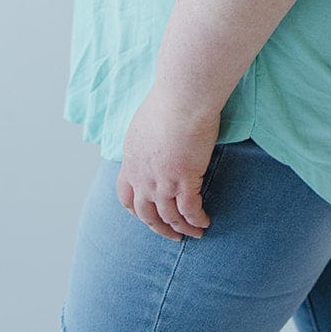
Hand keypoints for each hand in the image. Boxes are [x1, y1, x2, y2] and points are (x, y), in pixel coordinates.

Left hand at [116, 83, 221, 241]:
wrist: (182, 97)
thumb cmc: (169, 101)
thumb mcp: (145, 125)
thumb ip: (147, 142)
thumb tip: (155, 144)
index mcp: (131, 161)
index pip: (126, 196)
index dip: (137, 210)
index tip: (147, 216)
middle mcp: (142, 176)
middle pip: (146, 213)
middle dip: (159, 227)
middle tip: (172, 234)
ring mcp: (162, 181)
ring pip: (169, 216)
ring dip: (182, 228)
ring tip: (194, 233)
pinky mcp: (184, 180)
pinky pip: (190, 210)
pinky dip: (197, 220)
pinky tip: (204, 222)